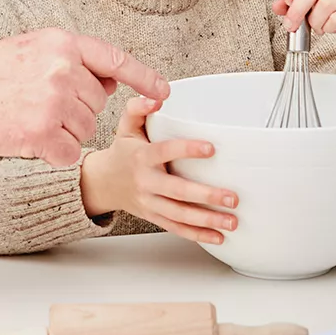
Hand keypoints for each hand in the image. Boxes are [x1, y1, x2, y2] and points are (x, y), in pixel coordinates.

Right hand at [0, 29, 170, 166]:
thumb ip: (72, 60)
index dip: (143, 76)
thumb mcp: (32, 49)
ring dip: (63, 132)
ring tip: (29, 117)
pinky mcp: (42, 133)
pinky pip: (69, 152)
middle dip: (76, 109)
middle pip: (97, 102)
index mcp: (61, 43)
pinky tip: (29, 139)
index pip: (114, 59)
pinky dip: (54, 154)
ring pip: (85, 129)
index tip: (163, 91)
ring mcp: (53, 101)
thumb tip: (109, 81)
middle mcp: (62, 68)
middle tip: (39, 104)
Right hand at [79, 96, 238, 244]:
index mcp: (141, 157)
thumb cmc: (122, 151)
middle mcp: (145, 182)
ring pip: (179, 215)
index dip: (187, 150)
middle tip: (232, 197)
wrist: (103, 183)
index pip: (164, 152)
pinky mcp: (154, 217)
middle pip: (177, 191)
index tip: (211, 148)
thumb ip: (138, 108)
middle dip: (206, 196)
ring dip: (207, 220)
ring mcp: (150, 203)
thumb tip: (158, 97)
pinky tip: (218, 237)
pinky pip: (176, 228)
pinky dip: (197, 235)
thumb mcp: (126, 126)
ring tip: (232, 222)